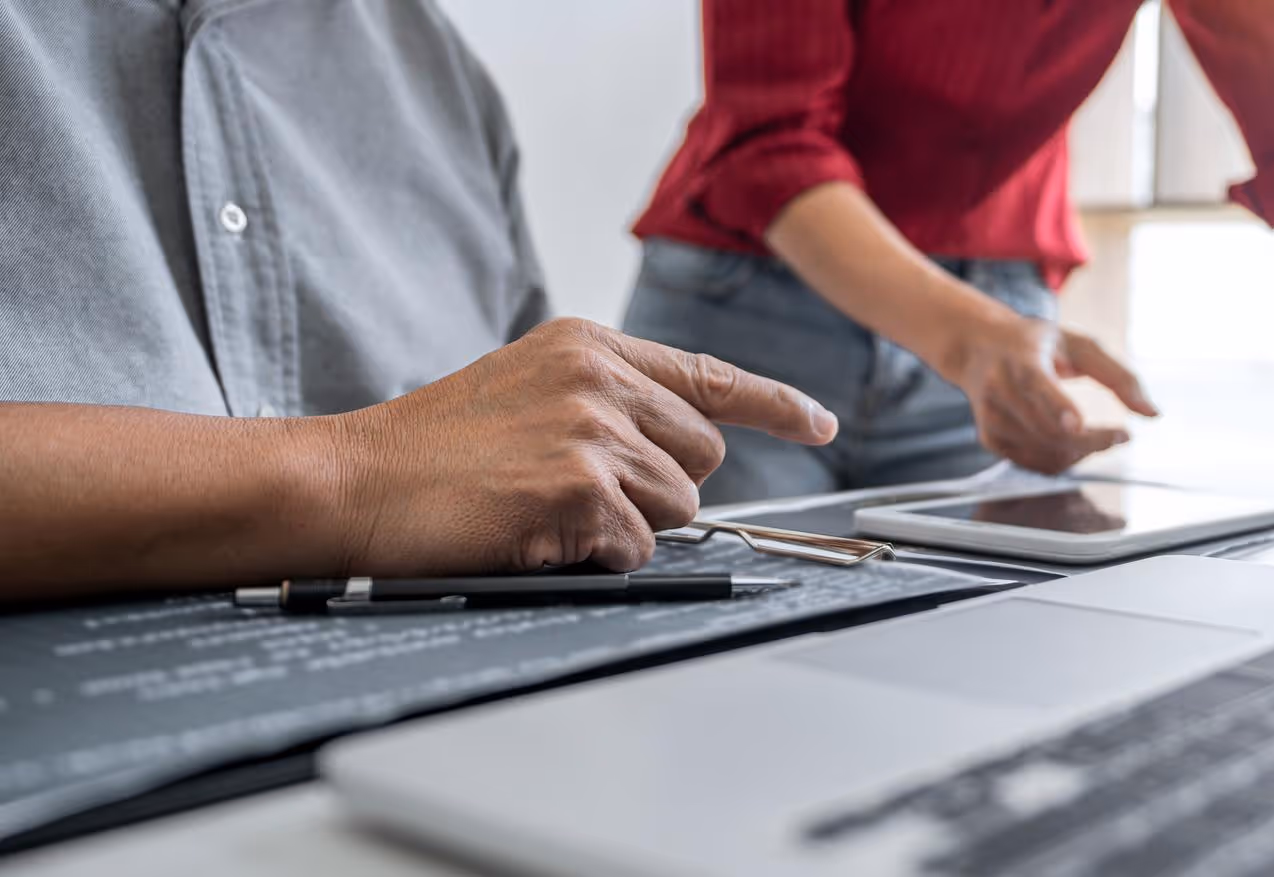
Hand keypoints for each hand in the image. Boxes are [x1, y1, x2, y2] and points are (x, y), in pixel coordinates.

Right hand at [324, 318, 837, 574]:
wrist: (349, 482)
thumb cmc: (431, 451)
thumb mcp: (526, 389)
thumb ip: (605, 403)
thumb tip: (678, 454)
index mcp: (589, 346)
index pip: (710, 375)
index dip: (775, 405)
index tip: (818, 423)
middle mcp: (601, 378)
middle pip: (702, 457)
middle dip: (661, 490)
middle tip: (582, 494)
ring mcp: (593, 431)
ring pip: (676, 509)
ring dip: (625, 528)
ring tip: (545, 510)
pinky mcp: (581, 489)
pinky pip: (637, 548)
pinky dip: (597, 557)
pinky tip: (538, 534)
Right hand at [942, 315, 1158, 473]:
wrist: (978, 348)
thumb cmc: (1038, 345)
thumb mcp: (1081, 346)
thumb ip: (1120, 377)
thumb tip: (1154, 414)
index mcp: (1021, 358)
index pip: (1036, 384)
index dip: (1058, 406)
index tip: (1077, 424)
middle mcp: (1000, 389)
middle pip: (1051, 430)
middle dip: (1095, 440)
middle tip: (1122, 436)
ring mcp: (992, 418)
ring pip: (1047, 452)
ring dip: (1083, 452)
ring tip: (1097, 434)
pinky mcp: (990, 439)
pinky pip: (1037, 464)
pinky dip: (1064, 460)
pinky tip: (1072, 442)